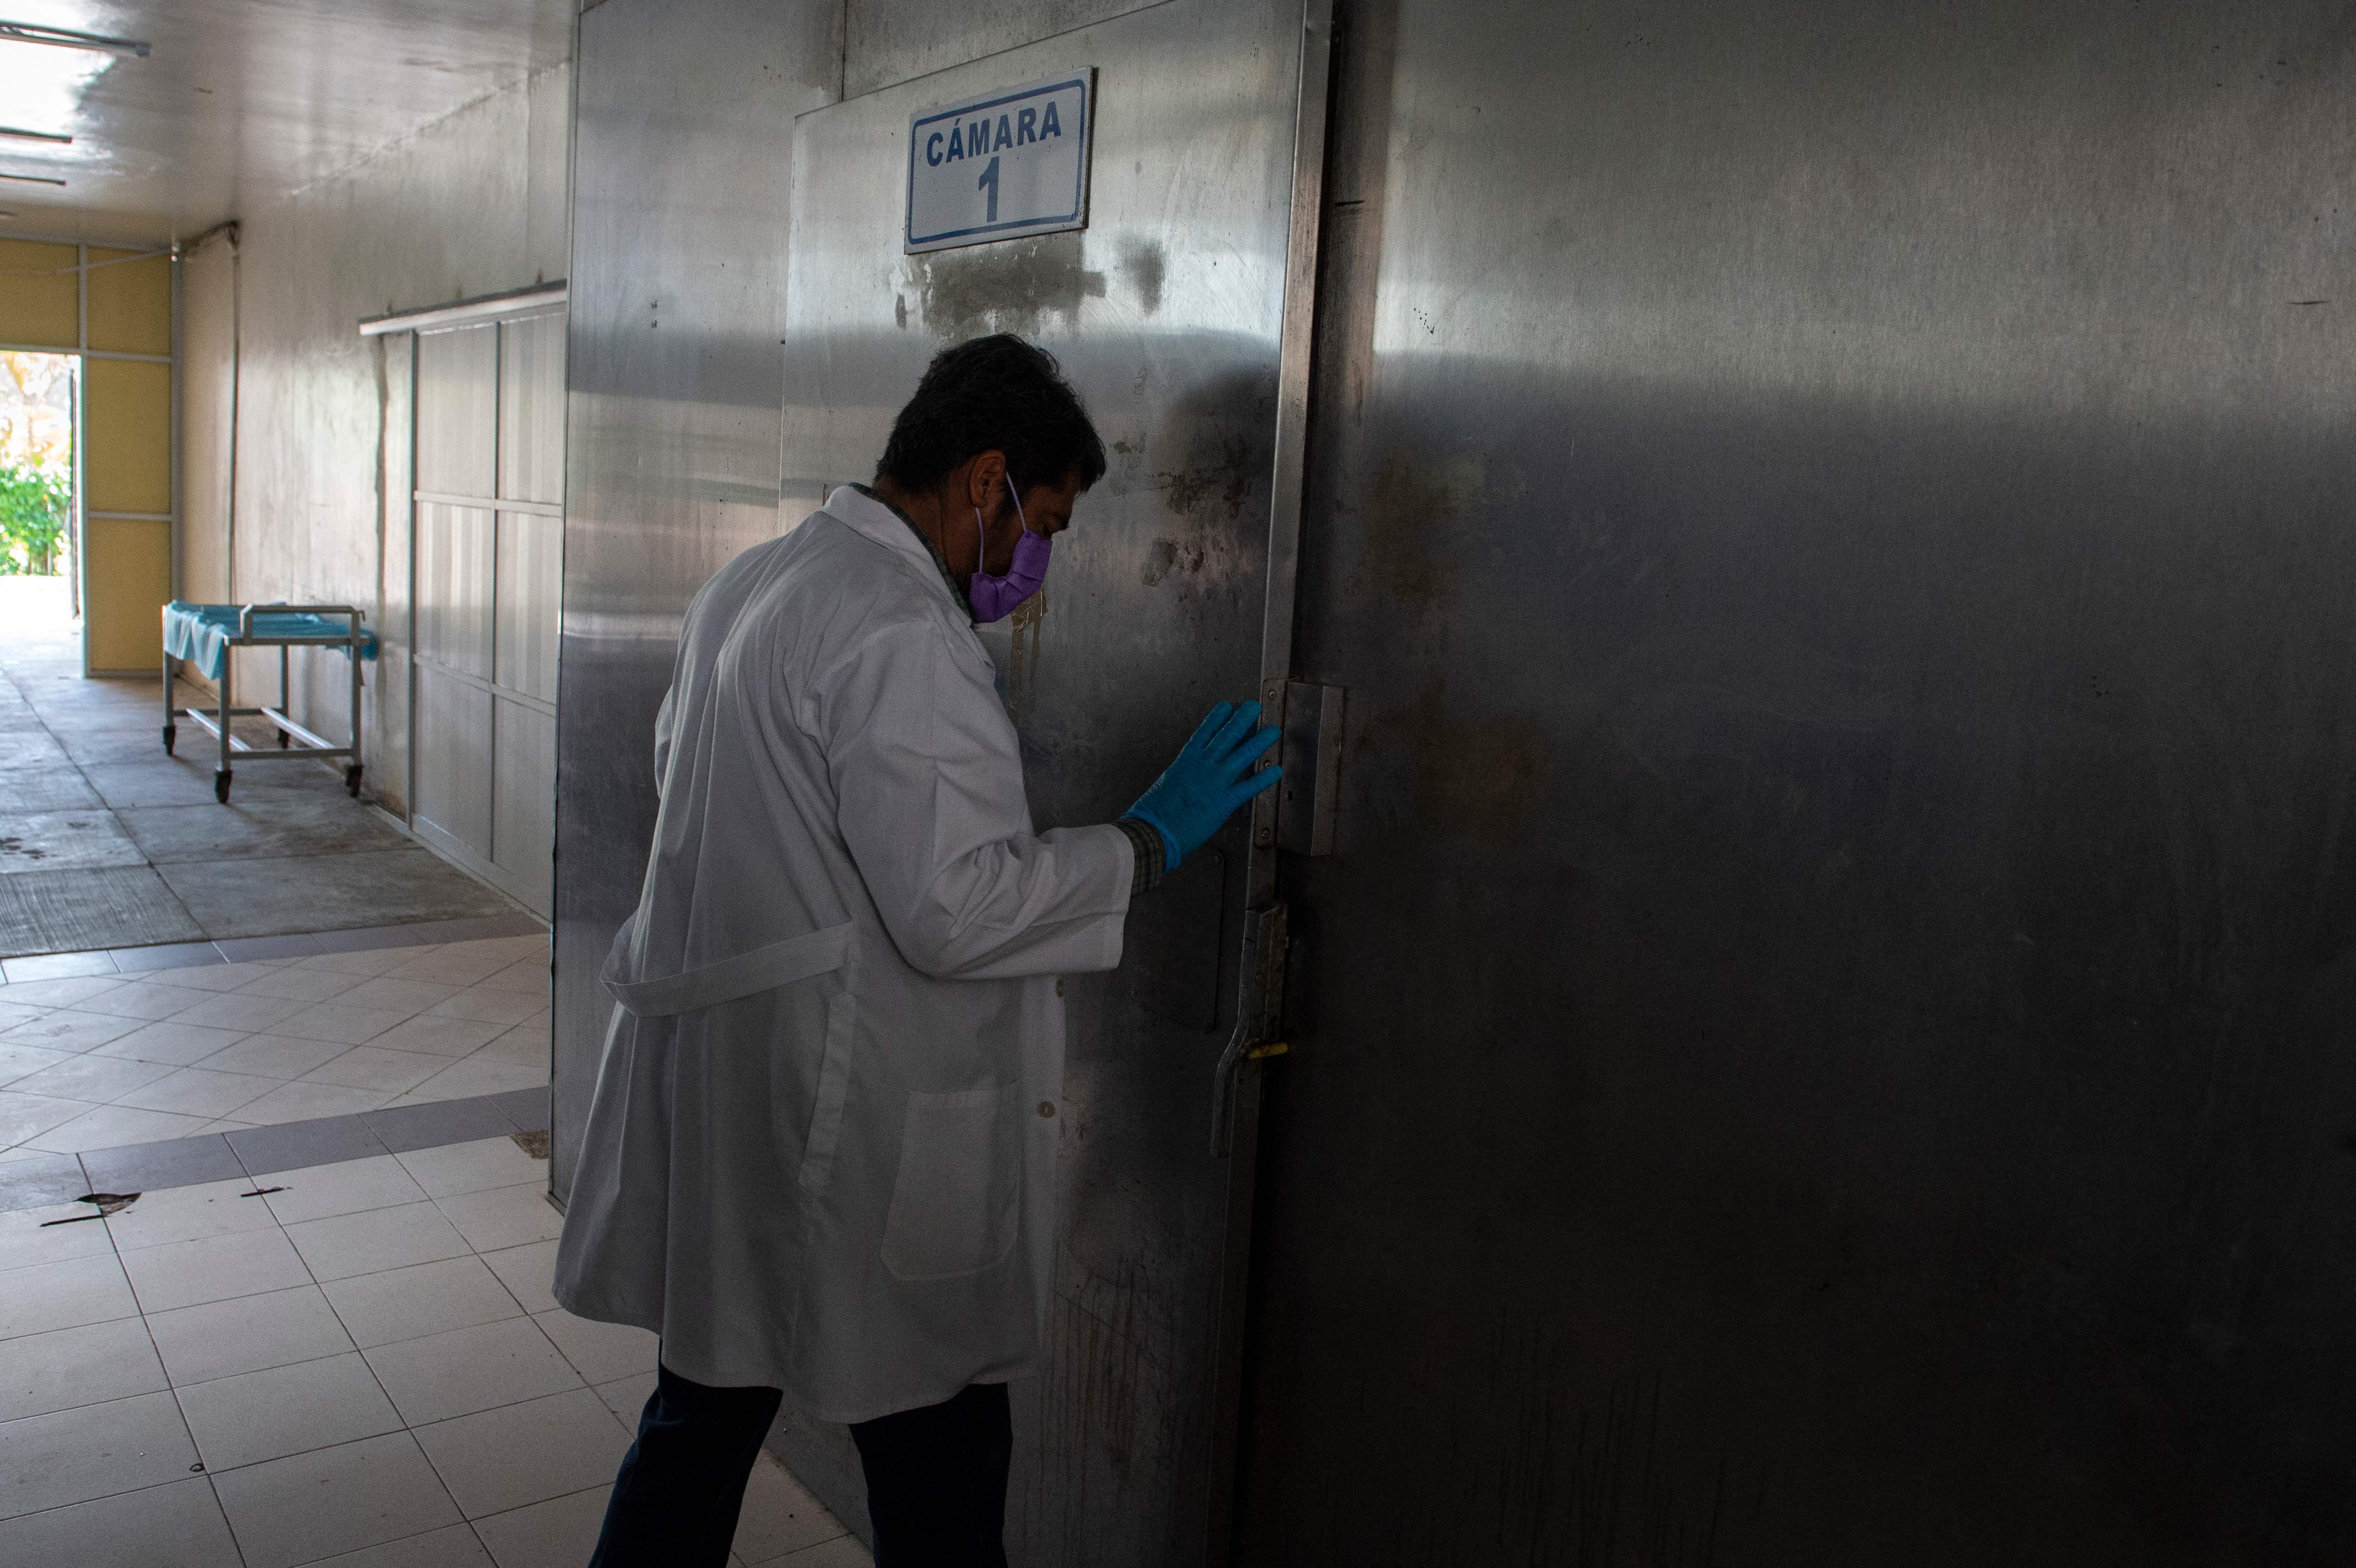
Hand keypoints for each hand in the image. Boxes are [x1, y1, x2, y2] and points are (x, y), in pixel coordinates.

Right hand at [1123, 701, 1282, 866]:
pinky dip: (1263, 779)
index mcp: (1185, 761)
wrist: (1154, 830)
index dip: (1217, 718)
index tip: (1226, 706)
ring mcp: (1214, 782)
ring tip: (1273, 731)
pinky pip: (1248, 787)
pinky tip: (1276, 771)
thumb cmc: (1154, 812)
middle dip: (1242, 719)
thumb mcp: (1166, 785)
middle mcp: (1202, 766)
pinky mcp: (1223, 802)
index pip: (1204, 733)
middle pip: (1226, 736)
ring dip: (1259, 742)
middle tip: (1253, 707)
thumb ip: (1181, 777)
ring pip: (1241, 755)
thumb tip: (1185, 776)